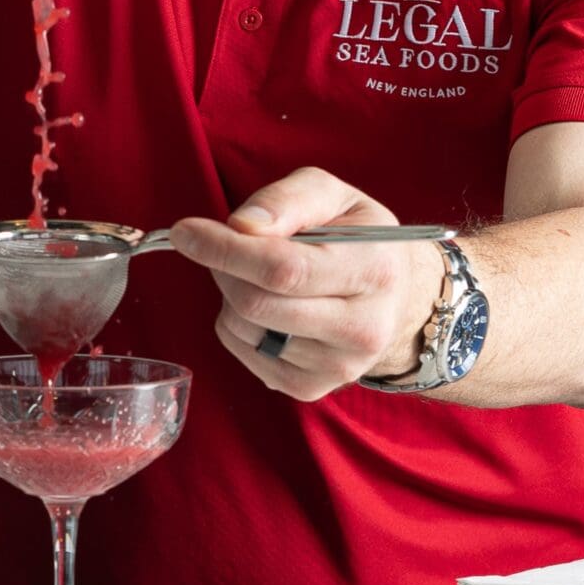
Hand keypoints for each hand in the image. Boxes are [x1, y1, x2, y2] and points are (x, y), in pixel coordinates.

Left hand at [167, 169, 445, 402]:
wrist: (397, 298)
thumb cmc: (357, 237)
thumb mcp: (333, 195)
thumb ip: (285, 200)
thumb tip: (241, 226)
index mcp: (373, 270)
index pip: (282, 268)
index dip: (225, 250)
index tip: (185, 231)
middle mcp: (362, 328)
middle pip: (255, 304)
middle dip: (223, 268)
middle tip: (225, 246)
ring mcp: (338, 367)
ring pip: (244, 329)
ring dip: (231, 295)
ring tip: (259, 276)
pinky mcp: (311, 389)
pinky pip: (244, 353)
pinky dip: (238, 324)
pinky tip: (267, 307)